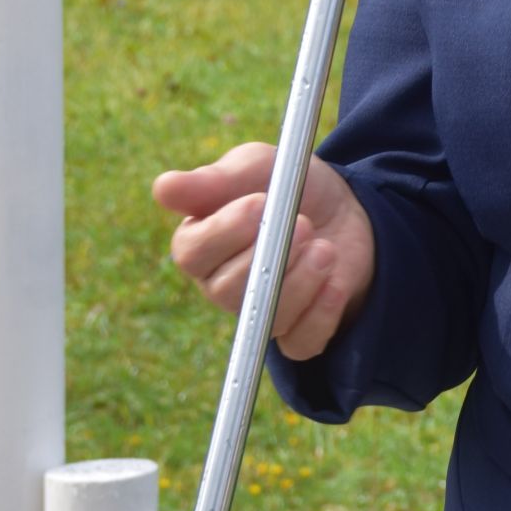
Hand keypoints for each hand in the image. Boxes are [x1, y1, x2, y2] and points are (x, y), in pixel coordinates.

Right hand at [153, 143, 376, 360]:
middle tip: (304, 223)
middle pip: (226, 289)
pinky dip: (321, 313)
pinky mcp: (297, 332)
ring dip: (300, 281)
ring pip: (264, 316)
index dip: (225, 231)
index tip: (261, 202)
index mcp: (202, 243)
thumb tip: (165, 188)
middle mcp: (222, 284)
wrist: (346, 210)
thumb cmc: (289, 187)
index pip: (192, 252)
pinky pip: (300, 343)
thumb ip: (217, 180)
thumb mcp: (258, 167)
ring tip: (326, 249)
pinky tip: (335, 283)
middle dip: (270, 255)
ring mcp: (259, 311)